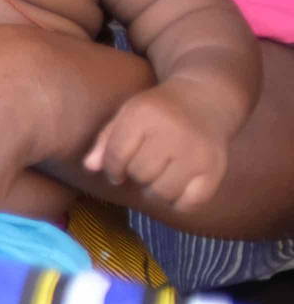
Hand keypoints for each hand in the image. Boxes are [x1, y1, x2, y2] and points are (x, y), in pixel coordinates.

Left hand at [85, 82, 233, 209]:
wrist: (207, 99)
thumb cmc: (159, 110)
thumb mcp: (128, 114)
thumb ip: (106, 140)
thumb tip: (89, 167)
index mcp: (144, 114)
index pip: (117, 155)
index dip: (111, 168)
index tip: (116, 171)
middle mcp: (173, 133)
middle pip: (140, 174)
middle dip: (135, 174)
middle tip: (144, 166)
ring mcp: (197, 153)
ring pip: (162, 192)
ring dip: (154, 190)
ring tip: (158, 176)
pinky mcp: (215, 170)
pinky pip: (188, 204)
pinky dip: (177, 202)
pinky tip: (176, 187)